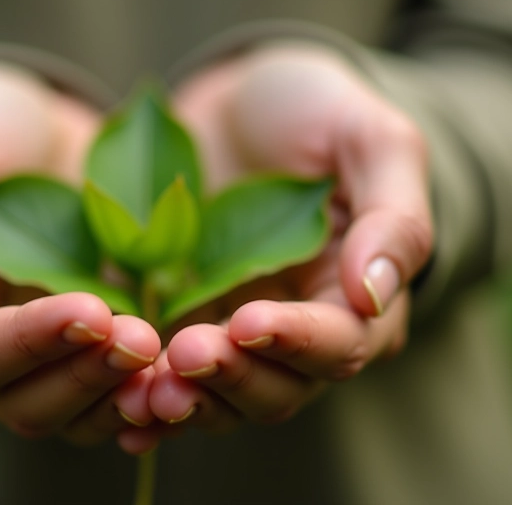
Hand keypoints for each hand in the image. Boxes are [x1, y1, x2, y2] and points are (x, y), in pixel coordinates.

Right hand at [0, 62, 159, 449]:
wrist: (44, 126)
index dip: (27, 341)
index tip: (89, 310)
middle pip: (21, 402)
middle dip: (83, 375)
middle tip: (141, 338)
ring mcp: (41, 362)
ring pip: (71, 416)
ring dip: (117, 395)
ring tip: (164, 357)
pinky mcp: (92, 355)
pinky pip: (113, 401)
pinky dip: (145, 397)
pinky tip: (183, 374)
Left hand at [148, 43, 432, 430]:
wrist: (236, 102)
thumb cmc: (316, 111)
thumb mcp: (372, 139)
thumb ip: (394, 216)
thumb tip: (374, 296)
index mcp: (356, 298)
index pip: (340, 344)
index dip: (296, 341)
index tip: (247, 321)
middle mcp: (299, 334)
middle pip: (279, 389)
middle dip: (233, 378)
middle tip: (185, 353)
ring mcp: (233, 338)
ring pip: (221, 400)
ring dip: (186, 405)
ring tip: (142, 393)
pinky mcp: (178, 328)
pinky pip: (166, 382)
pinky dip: (146, 403)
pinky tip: (117, 409)